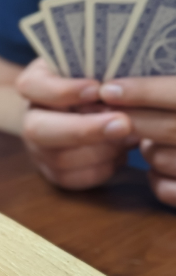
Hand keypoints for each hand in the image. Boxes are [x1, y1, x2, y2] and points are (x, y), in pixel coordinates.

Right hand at [16, 58, 136, 189]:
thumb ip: (100, 73)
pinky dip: (101, 169)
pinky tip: (119, 154)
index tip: (97, 88)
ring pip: (59, 159)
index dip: (61, 91)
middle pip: (39, 130)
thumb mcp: (95, 64)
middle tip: (123, 124)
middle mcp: (30, 117)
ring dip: (101, 150)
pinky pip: (71, 179)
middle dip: (83, 130)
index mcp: (35, 84)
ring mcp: (37, 148)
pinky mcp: (51, 171)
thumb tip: (117, 92)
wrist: (91, 105)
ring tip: (129, 138)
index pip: (31, 86)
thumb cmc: (97, 79)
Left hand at [99, 77, 175, 206]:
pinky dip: (156, 180)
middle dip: (132, 120)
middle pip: (167, 128)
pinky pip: (166, 190)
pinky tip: (159, 170)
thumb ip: (171, 92)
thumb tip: (124, 85)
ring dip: (147, 150)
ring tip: (150, 140)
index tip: (109, 89)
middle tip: (106, 112)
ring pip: (161, 158)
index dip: (144, 91)